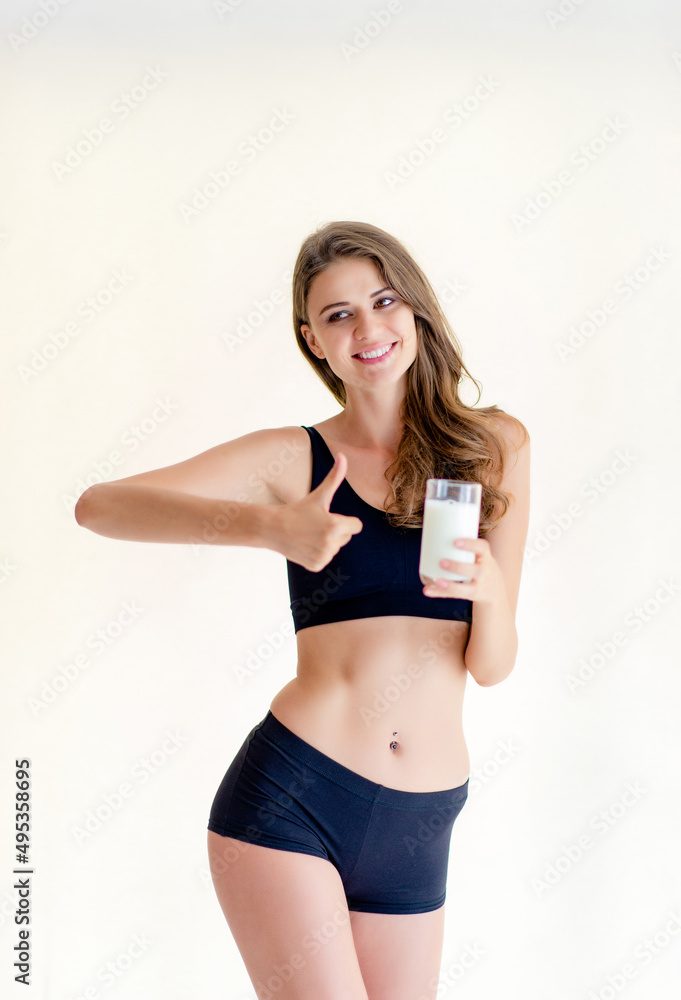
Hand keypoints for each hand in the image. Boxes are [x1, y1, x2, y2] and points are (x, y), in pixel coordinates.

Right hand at [269, 451, 362, 570]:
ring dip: (326, 542)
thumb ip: (335, 477)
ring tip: (309, 534)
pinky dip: (317, 553)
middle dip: (335, 531)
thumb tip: (343, 455)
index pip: (356, 526)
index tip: (329, 517)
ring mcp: (323, 556)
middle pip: (346, 537)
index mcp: (336, 526)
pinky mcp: (316, 565)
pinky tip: (305, 545)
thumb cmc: (298, 509)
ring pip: (336, 548)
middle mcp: (331, 543)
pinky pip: (326, 558)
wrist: (273, 528)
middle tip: (316, 524)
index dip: (345, 521)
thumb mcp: (319, 495)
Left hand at [422, 537, 503, 605]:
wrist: (496, 589)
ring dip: (450, 585)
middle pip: (475, 570)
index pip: (482, 547)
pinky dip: (439, 593)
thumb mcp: (478, 554)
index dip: (470, 544)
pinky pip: (455, 595)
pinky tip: (428, 590)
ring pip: (466, 588)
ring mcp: (479, 585)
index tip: (455, 542)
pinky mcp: (471, 595)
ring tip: (436, 580)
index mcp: (485, 556)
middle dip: (458, 567)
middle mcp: (485, 571)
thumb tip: (430, 535)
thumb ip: (461, 547)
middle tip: (441, 562)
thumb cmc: (479, 564)